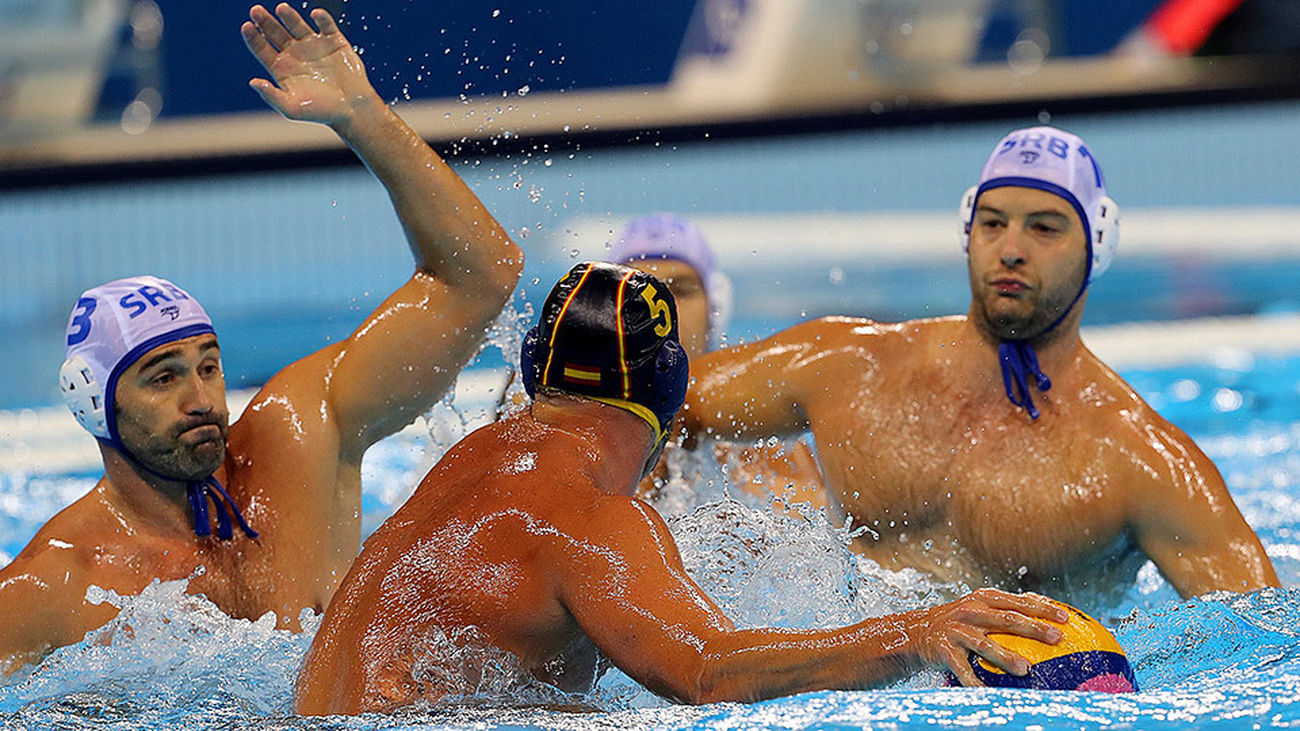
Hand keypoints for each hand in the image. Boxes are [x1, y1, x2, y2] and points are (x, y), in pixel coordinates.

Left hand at [240, 4, 381, 124]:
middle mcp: (295, 54)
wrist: (352, 110)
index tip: (247, 26)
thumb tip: (253, 82)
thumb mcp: (292, 108)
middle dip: (265, 21)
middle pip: (275, 32)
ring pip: (297, 25)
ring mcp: (314, 45)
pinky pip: (326, 25)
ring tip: (281, 8)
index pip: (262, 48)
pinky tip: (315, 15)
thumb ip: (272, 96)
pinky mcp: (334, 42)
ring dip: (288, 16)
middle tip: (255, 10)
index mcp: (282, 68)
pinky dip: (322, 18)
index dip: (253, 37)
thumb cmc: (322, 112)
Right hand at [911, 588, 1066, 685]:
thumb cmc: (960, 621)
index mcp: (983, 598)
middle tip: (1057, 638)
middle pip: (1007, 619)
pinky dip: (975, 683)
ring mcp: (956, 630)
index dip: (1042, 609)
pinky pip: (963, 670)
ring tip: (1026, 669)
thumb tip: (1046, 608)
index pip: (1018, 602)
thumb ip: (1006, 608)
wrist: (918, 632)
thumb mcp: (980, 607)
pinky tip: (988, 694)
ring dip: (1006, 657)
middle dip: (1033, 628)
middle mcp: (970, 611)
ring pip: (985, 644)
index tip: (1066, 619)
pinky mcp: (944, 650)